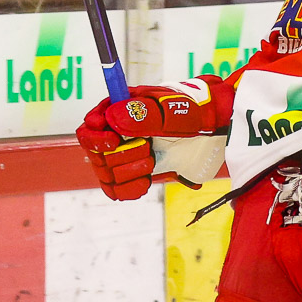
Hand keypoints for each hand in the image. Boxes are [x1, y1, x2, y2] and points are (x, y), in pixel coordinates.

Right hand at [75, 76, 233, 199]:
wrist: (214, 128)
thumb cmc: (192, 111)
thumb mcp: (172, 111)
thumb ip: (144, 115)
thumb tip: (113, 117)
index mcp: (118, 111)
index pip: (88, 129)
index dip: (96, 139)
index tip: (114, 141)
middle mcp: (116, 133)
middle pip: (97, 157)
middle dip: (122, 157)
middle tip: (148, 151)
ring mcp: (124, 154)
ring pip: (107, 175)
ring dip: (130, 171)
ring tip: (152, 161)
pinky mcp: (134, 173)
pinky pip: (117, 190)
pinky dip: (131, 189)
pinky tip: (147, 181)